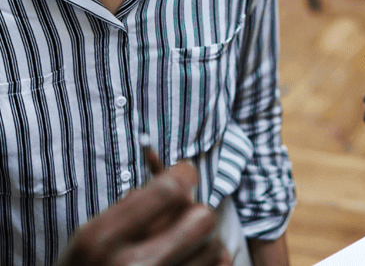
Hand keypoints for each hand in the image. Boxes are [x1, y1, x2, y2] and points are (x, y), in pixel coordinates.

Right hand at [56, 161, 229, 265]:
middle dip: (194, 213)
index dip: (183, 175)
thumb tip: (172, 169)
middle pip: (202, 217)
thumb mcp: (88, 236)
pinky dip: (211, 263)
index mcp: (102, 239)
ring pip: (215, 247)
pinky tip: (191, 262)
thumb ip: (129, 206)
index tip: (183, 175)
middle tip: (182, 218)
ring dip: (203, 244)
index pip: (170, 189)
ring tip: (181, 248)